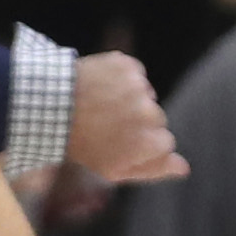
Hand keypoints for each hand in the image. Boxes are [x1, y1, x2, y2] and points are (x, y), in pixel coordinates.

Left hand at [62, 50, 184, 184]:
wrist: (51, 107)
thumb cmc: (82, 145)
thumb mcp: (114, 169)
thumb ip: (153, 169)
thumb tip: (184, 168)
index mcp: (150, 143)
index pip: (165, 143)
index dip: (142, 144)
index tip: (121, 143)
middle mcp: (150, 114)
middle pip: (157, 118)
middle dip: (137, 121)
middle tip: (107, 125)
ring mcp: (140, 88)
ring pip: (146, 94)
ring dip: (129, 99)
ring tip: (101, 106)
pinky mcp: (129, 66)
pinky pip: (135, 74)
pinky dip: (122, 79)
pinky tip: (102, 88)